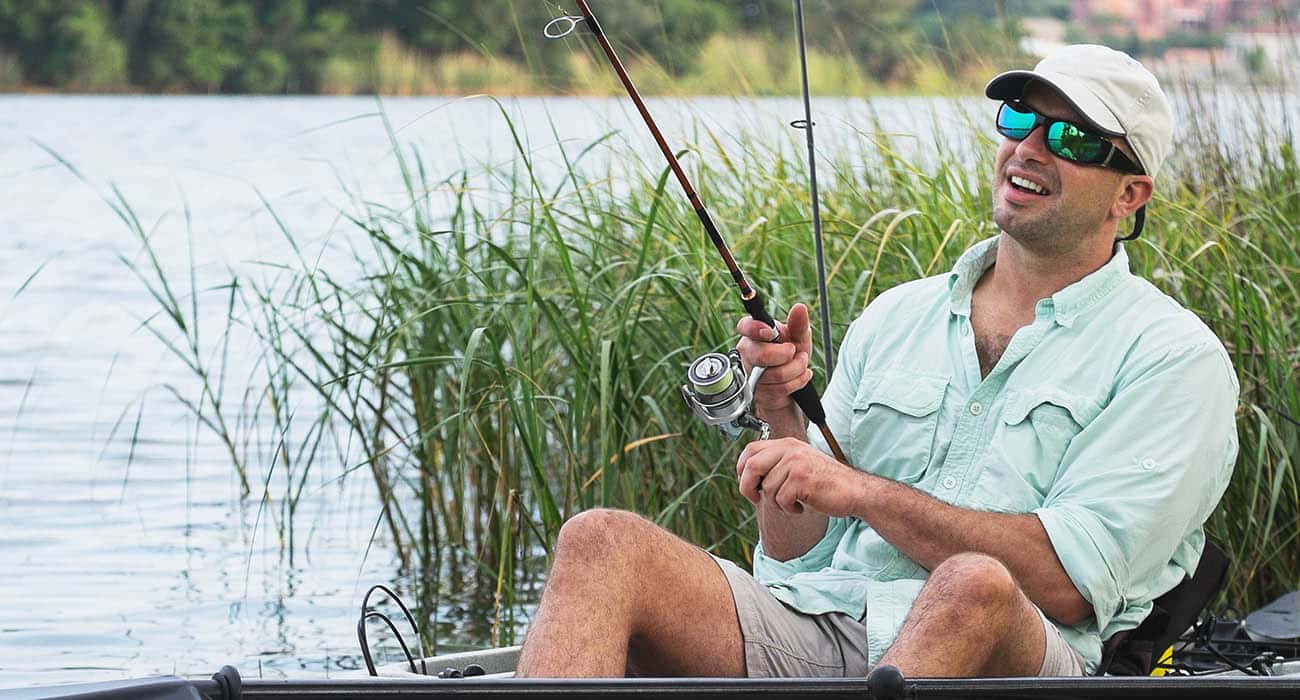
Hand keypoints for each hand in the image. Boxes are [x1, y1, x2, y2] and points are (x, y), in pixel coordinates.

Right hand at [735, 303, 813, 412]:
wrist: (790, 384)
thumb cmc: (790, 356)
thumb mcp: (798, 338)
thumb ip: (799, 324)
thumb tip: (800, 308)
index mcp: (754, 333)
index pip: (744, 327)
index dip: (755, 329)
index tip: (771, 332)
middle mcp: (748, 352)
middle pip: (761, 355)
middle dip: (786, 354)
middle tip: (794, 351)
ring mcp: (751, 373)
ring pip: (775, 374)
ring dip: (797, 369)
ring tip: (800, 363)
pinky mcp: (758, 391)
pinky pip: (780, 388)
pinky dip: (798, 381)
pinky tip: (800, 376)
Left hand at [736, 437, 862, 516]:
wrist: (854, 490)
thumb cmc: (826, 481)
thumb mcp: (799, 463)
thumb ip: (776, 462)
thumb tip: (746, 474)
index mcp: (787, 444)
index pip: (750, 449)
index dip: (741, 468)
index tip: (747, 483)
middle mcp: (790, 450)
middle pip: (751, 466)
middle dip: (748, 487)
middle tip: (756, 499)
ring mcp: (797, 464)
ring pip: (767, 488)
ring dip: (776, 503)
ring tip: (792, 502)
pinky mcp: (802, 480)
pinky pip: (781, 499)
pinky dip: (788, 509)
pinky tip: (800, 506)